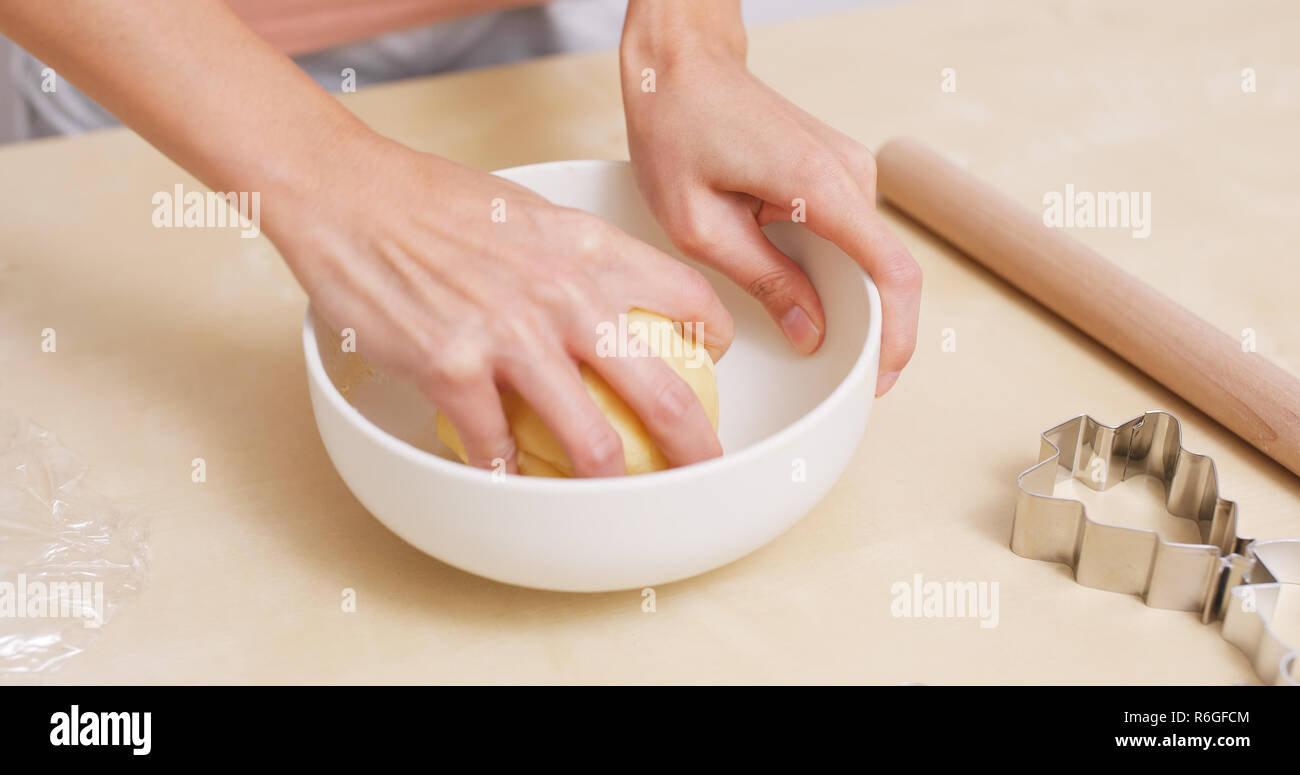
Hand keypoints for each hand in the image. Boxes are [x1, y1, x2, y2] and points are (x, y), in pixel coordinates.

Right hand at [271, 133, 732, 475]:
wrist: (350, 196)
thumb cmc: (432, 200)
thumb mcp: (532, 211)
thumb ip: (578, 257)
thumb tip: (608, 297)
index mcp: (589, 248)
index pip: (690, 300)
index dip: (716, 340)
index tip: (713, 363)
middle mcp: (563, 297)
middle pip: (664, 394)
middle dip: (695, 447)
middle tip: (700, 468)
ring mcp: (509, 340)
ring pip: (591, 444)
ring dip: (608, 483)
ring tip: (612, 496)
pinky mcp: (453, 372)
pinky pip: (496, 450)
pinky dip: (506, 473)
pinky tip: (508, 475)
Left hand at [620, 13, 920, 395]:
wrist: (682, 66)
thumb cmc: (679, 130)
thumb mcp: (700, 225)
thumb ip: (764, 280)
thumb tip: (813, 333)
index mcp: (820, 185)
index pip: (892, 272)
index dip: (896, 335)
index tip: (878, 379)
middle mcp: (850, 173)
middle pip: (887, 270)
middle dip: (871, 329)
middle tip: (834, 373)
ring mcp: (850, 170)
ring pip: (869, 256)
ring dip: (848, 301)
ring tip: (804, 332)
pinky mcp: (837, 173)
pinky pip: (850, 237)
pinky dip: (834, 273)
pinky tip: (797, 292)